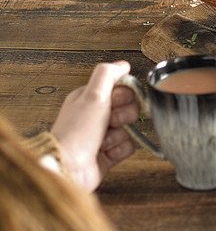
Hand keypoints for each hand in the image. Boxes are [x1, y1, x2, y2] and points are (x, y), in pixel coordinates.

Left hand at [50, 61, 138, 191]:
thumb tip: (124, 64)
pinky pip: (129, 146)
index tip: (113, 102)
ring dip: (119, 136)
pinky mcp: (110, 152)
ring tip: (102, 141)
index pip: (122, 89)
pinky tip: (106, 152)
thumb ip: (108, 74)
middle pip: (129, 108)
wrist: (69, 166)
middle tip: (108, 122)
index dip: (124, 96)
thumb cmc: (77, 131)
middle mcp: (97, 115)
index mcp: (91, 98)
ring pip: (130, 129)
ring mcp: (104, 134)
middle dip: (123, 117)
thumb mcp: (92, 95)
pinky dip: (120, 150)